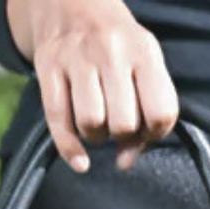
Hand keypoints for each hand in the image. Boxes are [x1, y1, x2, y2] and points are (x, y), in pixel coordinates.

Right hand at [6, 0, 178, 173]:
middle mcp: (111, 51)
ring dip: (96, 137)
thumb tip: (125, 163)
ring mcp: (77, 57)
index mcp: (143, 51)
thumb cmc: (115, 44)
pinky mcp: (48, 65)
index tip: (147, 128)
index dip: (156, 132)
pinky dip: (70, 148)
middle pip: (124, 124)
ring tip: (97, 124)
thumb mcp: (142, 65)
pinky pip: (58, 120)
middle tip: (118, 124)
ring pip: (91, 124)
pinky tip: (80, 159)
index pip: (161, 112)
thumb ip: (145, 114)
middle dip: (123, 136)